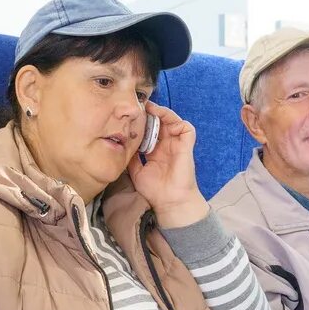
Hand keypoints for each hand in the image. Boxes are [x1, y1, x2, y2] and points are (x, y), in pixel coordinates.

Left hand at [126, 101, 207, 228]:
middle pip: (161, 122)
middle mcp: (167, 145)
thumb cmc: (155, 190)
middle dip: (152, 113)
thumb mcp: (136, 171)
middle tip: (140, 107)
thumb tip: (122, 145)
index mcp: (156, 150)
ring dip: (163, 113)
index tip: (132, 115)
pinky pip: (186, 128)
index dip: (143, 122)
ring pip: (173, 120)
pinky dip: (176, 121)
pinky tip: (164, 120)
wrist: (169, 202)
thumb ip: (132, 157)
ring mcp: (177, 145)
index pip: (150, 130)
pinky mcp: (187, 146)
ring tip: (151, 109)